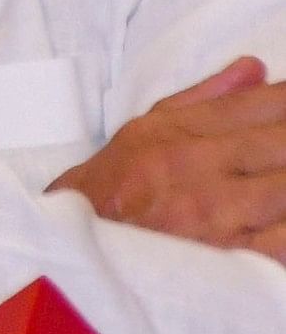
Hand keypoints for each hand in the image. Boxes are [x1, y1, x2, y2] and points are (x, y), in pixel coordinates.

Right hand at [52, 58, 285, 251]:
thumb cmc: (102, 203)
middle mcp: (194, 169)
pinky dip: (284, 227)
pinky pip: (283, 240)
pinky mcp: (229, 260)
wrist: (69, 265)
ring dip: (285, 183)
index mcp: (173, 135)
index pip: (256, 103)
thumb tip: (253, 68)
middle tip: (281, 152)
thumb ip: (201, 100)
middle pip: (283, 140)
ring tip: (275, 189)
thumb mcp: (137, 138)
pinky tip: (278, 219)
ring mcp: (215, 216)